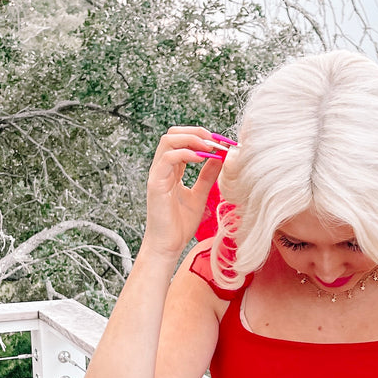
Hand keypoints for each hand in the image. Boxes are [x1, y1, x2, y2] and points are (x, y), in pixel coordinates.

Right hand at [142, 127, 227, 257]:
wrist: (168, 246)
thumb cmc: (180, 225)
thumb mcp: (200, 195)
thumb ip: (208, 176)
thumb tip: (221, 158)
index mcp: (172, 170)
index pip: (182, 141)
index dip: (201, 137)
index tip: (222, 142)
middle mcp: (162, 169)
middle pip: (173, 134)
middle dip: (196, 132)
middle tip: (216, 140)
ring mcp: (157, 174)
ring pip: (168, 141)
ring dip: (191, 138)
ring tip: (210, 146)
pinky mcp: (156, 183)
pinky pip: (168, 158)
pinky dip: (185, 153)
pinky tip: (201, 158)